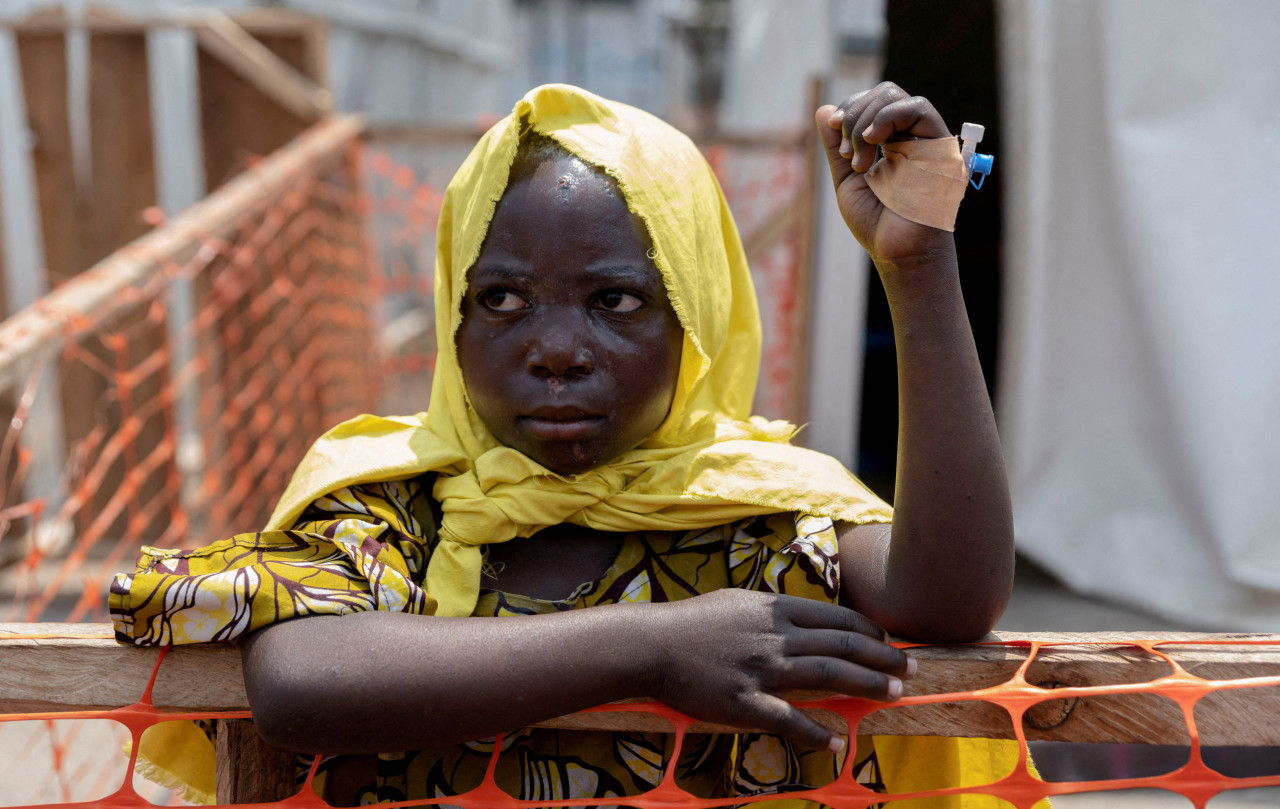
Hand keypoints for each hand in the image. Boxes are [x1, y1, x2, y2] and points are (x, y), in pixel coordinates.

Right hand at [647, 589, 914, 750]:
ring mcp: (762, 670)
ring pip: (828, 675)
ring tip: (894, 693)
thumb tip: (804, 620)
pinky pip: (790, 720)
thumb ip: (774, 613)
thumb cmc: (693, 623)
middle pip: (842, 645)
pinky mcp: (745, 702)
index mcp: (775, 610)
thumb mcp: (738, 603)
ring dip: (867, 684)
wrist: (652, 645)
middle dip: (883, 658)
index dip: (869, 631)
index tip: (889, 642)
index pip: (836, 618)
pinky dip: (817, 732)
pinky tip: (838, 741)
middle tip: (910, 669)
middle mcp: (776, 637)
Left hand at [815, 82, 953, 265]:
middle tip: (846, 152)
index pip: (871, 103)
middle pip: (882, 94)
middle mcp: (910, 136)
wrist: (898, 252)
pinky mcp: (940, 146)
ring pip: (895, 96)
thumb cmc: (876, 224)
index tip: (834, 135)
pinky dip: (888, 116)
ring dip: (865, 121)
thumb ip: (836, 147)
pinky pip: (918, 108)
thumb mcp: (847, 179)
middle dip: (853, 115)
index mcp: (891, 142)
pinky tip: (873, 140)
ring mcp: (925, 138)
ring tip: (858, 160)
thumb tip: (823, 110)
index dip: (848, 110)